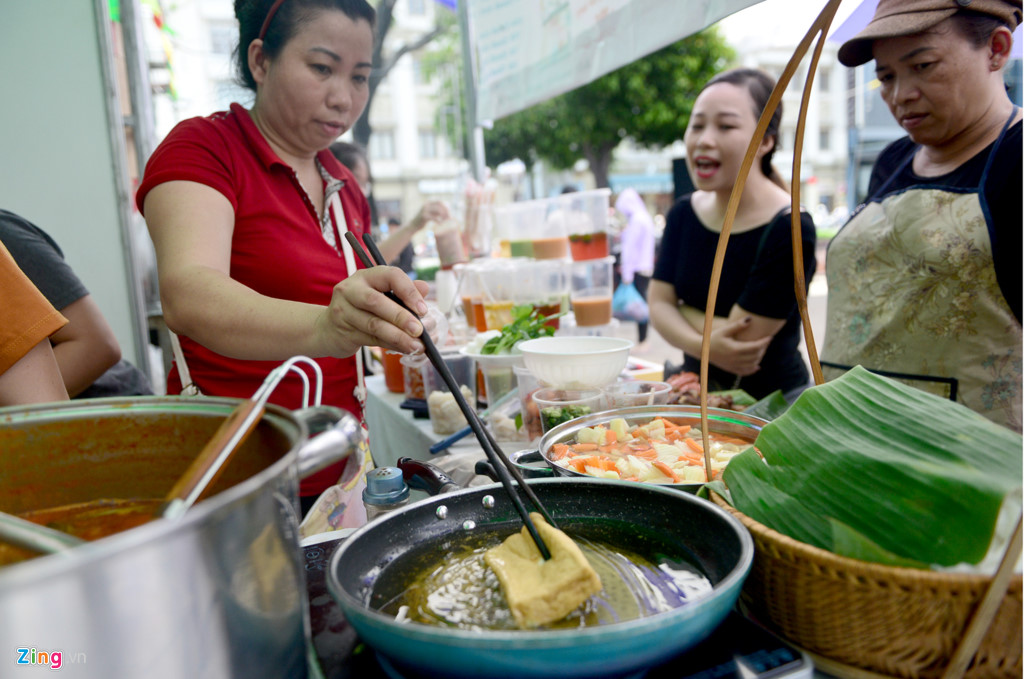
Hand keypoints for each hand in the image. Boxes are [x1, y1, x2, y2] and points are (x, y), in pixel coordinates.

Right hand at [315, 266, 430, 356]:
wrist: (328, 328)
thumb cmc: (361, 308)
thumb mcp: (381, 294)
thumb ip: (403, 290)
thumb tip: (425, 288)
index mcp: (365, 276)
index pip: (390, 276)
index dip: (409, 291)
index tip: (423, 309)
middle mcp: (351, 290)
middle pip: (376, 302)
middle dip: (401, 317)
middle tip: (419, 330)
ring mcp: (344, 311)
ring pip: (374, 324)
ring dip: (398, 337)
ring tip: (416, 345)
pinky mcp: (343, 332)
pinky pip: (371, 339)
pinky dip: (391, 345)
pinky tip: (404, 348)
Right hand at [410, 201, 449, 231]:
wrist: (414, 225)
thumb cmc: (425, 219)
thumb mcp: (432, 212)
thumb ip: (439, 209)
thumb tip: (449, 206)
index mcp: (429, 202)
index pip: (440, 201)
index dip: (446, 206)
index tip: (450, 213)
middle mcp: (426, 204)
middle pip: (440, 205)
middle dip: (446, 211)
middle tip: (450, 217)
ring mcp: (424, 209)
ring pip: (438, 211)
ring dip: (444, 216)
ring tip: (446, 221)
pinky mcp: (424, 216)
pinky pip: (434, 218)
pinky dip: (439, 221)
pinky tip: (441, 224)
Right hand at [708, 317, 770, 376]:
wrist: (701, 350)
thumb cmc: (713, 337)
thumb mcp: (724, 330)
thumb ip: (737, 325)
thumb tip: (750, 319)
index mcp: (735, 349)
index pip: (755, 347)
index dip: (764, 342)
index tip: (770, 337)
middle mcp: (735, 359)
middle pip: (755, 356)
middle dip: (763, 349)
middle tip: (766, 342)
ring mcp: (733, 366)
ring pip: (752, 364)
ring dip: (759, 358)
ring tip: (762, 350)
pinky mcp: (730, 369)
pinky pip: (744, 372)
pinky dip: (752, 370)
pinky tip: (757, 366)